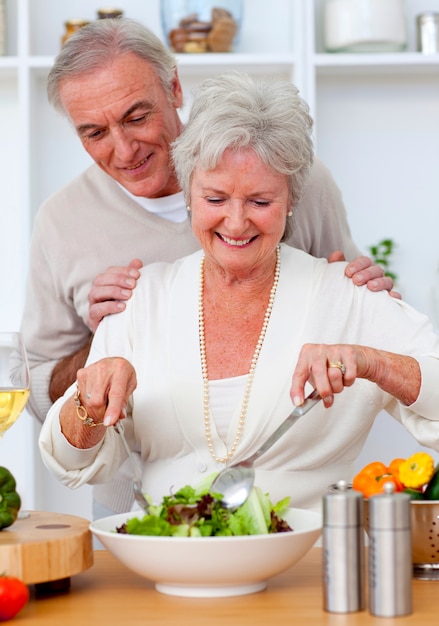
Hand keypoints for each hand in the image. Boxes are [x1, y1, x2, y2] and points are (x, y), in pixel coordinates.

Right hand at [75, 357, 136, 426]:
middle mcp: (105, 367)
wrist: (112, 364)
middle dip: (102, 411)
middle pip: (97, 401)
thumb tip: (119, 416)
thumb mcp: (130, 387)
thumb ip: (124, 402)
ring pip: (89, 401)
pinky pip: (83, 396)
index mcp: (121, 368)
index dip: (112, 410)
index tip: (109, 422)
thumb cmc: (122, 376)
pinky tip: (97, 392)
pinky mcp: (82, 374)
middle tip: (109, 408)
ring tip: (105, 396)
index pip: (116, 394)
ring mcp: (91, 370)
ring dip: (97, 406)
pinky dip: (90, 399)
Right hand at [87, 259, 142, 331]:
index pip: (109, 271)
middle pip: (100, 279)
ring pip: (95, 292)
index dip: (123, 270)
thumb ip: (131, 277)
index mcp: (104, 283)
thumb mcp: (130, 292)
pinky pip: (96, 310)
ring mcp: (93, 305)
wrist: (120, 332)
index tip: (138, 274)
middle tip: (133, 284)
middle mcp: (96, 292)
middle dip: (118, 279)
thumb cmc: (125, 308)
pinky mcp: (92, 318)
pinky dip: (109, 306)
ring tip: (129, 295)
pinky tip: (122, 307)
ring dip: (113, 291)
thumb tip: (137, 262)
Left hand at [291, 343, 419, 408]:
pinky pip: (349, 375)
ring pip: (332, 376)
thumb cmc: (337, 369)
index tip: (297, 403)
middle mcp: (319, 349)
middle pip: (316, 375)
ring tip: (340, 385)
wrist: (361, 360)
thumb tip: (299, 403)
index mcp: (307, 354)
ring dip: (337, 387)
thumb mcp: (321, 378)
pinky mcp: (351, 352)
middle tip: (328, 399)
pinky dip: (350, 381)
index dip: (297, 388)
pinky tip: (351, 378)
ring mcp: (335, 349)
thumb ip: (311, 388)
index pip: (298, 372)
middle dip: (323, 391)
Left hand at [328, 250, 400, 298]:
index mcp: (365, 269)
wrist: (348, 314)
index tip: (348, 272)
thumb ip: (336, 266)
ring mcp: (385, 289)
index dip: (358, 264)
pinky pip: (397, 297)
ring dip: (380, 282)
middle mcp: (377, 277)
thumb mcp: (338, 278)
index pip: (365, 261)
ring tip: (370, 287)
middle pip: (376, 270)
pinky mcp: (390, 302)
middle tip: (356, 280)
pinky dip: (395, 296)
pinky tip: (390, 297)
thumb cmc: (344, 291)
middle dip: (367, 273)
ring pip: (388, 281)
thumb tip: (337, 254)